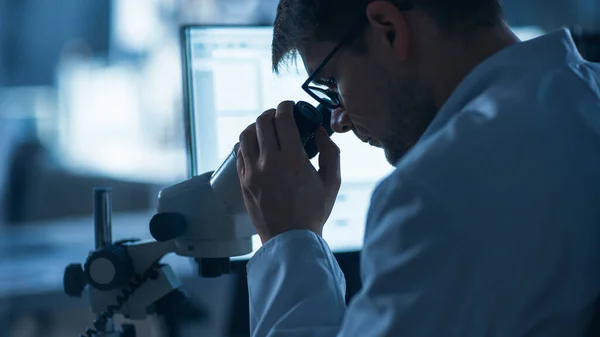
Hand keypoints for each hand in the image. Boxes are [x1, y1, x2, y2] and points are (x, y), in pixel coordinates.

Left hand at [236, 101, 340, 242]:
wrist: (290, 239)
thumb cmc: (313, 213)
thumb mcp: (332, 182)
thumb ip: (331, 153)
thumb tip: (321, 132)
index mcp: (292, 159)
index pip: (283, 118)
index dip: (286, 106)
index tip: (289, 107)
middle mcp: (269, 162)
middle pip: (261, 122)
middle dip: (271, 113)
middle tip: (278, 116)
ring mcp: (252, 173)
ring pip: (245, 135)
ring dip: (256, 127)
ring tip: (264, 130)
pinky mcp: (242, 183)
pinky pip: (238, 153)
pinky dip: (246, 145)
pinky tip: (256, 148)